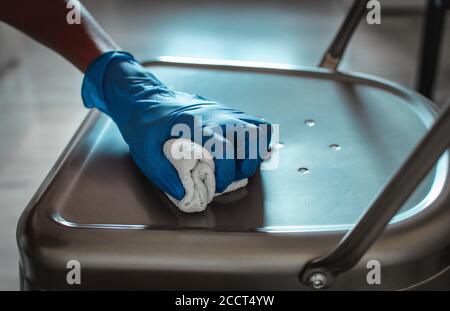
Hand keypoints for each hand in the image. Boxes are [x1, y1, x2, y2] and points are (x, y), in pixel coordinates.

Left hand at [82, 52, 271, 199]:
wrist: (145, 99)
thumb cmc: (145, 125)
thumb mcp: (147, 154)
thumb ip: (165, 175)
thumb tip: (185, 193)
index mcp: (197, 126)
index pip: (225, 152)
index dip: (225, 175)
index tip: (217, 185)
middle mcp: (217, 116)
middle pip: (250, 140)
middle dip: (244, 166)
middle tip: (229, 177)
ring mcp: (225, 112)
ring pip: (257, 130)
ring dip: (254, 152)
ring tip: (240, 165)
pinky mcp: (227, 112)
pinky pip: (254, 123)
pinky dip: (257, 139)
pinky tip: (245, 151)